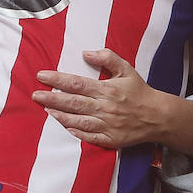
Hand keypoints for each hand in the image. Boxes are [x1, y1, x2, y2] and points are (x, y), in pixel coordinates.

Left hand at [33, 48, 175, 149]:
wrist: (158, 116)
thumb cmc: (140, 91)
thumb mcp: (127, 69)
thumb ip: (107, 58)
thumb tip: (86, 53)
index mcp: (107, 89)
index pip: (77, 84)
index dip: (57, 80)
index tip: (42, 76)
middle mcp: (105, 107)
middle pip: (73, 103)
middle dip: (51, 98)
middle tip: (35, 95)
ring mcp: (107, 125)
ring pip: (78, 121)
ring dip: (60, 115)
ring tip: (46, 110)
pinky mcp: (110, 139)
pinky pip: (90, 137)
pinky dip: (77, 132)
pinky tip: (66, 126)